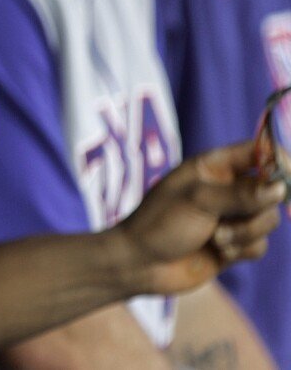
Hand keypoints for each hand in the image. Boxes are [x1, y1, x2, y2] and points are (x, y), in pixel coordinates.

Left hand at [110, 140, 284, 295]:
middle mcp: (226, 189)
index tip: (287, 179)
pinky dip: (242, 250)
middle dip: (256, 210)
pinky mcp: (234, 244)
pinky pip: (260, 245)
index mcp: (213, 167)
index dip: (279, 160)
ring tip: (215, 238)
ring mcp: (231, 217)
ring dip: (245, 233)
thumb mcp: (199, 201)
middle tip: (228, 219)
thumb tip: (281, 188)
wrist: (140, 265)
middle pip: (272, 190)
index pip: (259, 151)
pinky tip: (217, 253)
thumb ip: (242, 194)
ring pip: (268, 221)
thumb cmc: (160, 223)